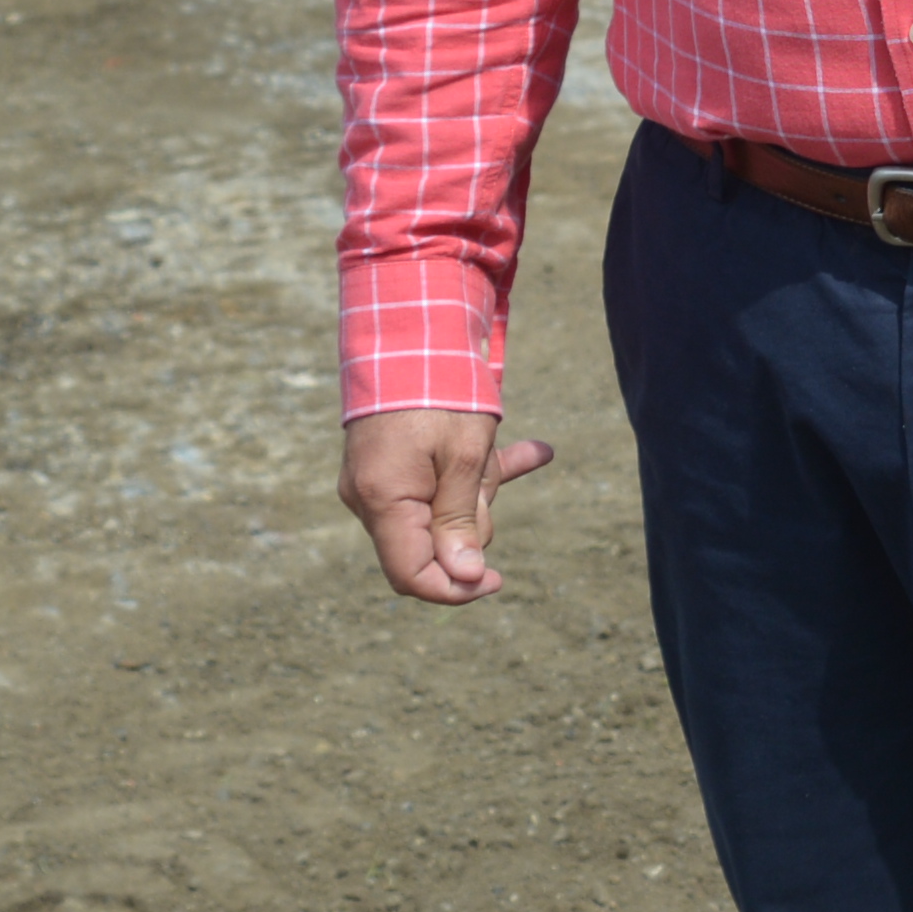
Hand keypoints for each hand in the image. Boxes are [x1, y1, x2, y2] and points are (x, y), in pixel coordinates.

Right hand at [341, 406, 554, 603]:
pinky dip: (485, 468)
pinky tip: (540, 451)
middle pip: (431, 543)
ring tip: (494, 444)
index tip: (495, 580)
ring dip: (480, 484)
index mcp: (383, 501)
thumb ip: (462, 521)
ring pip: (444, 508)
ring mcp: (382, 476)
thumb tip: (466, 578)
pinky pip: (442, 477)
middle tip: (486, 479)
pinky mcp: (397, 458)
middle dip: (474, 518)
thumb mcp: (463, 459)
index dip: (455, 588)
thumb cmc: (440, 390)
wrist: (413, 323)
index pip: (410, 576)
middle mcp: (372, 495)